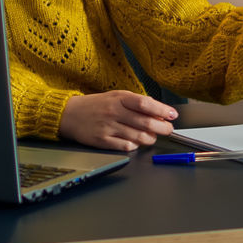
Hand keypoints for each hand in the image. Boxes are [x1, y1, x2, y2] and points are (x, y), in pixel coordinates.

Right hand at [58, 90, 177, 150]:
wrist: (69, 114)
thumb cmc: (96, 105)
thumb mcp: (115, 96)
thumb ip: (135, 102)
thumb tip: (157, 109)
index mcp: (119, 98)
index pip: (145, 104)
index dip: (162, 110)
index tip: (172, 115)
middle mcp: (114, 112)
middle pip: (145, 122)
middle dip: (162, 128)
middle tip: (168, 129)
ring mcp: (108, 127)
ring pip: (138, 137)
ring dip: (150, 139)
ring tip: (152, 137)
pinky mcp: (103, 141)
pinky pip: (126, 146)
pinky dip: (135, 146)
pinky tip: (135, 142)